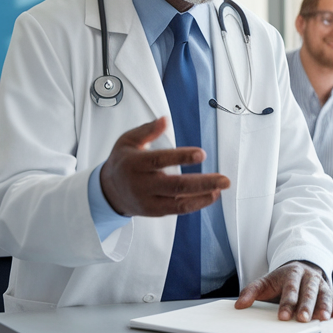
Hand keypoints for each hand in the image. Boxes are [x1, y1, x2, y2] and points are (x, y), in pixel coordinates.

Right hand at [99, 117, 228, 216]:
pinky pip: (178, 210)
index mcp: (135, 164)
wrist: (109, 191)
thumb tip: (164, 120)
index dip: (181, 158)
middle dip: (203, 183)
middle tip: (223, 180)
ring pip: (179, 202)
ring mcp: (149, 200)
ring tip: (220, 188)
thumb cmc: (123, 163)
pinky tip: (210, 196)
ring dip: (203, 196)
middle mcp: (142, 184)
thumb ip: (147, 130)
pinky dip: (196, 204)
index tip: (201, 154)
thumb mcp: (128, 140)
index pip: (160, 160)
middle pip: (175, 186)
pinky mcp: (155, 211)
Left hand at [235, 261, 332, 321]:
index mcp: (292, 274)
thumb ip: (251, 291)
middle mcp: (308, 278)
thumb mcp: (265, 281)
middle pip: (307, 292)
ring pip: (323, 295)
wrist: (301, 266)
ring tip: (322, 319)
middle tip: (303, 319)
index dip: (287, 303)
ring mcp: (319, 284)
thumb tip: (239, 304)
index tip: (283, 316)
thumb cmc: (282, 278)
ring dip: (324, 307)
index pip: (289, 289)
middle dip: (306, 306)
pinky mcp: (328, 292)